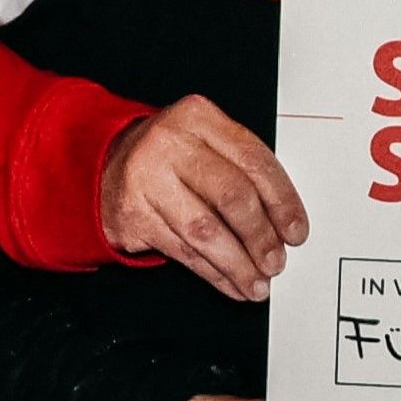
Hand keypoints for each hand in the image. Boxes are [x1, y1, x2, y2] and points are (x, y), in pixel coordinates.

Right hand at [107, 98, 304, 295]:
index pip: (253, 160)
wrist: (104, 166)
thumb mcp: (204, 143)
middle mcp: (170, 143)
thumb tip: (282, 222)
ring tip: (258, 281)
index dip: (282, 201)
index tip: (296, 230)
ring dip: (238, 264)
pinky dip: (213, 273)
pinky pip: (183, 251)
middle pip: (231, 195)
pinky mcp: (133, 214)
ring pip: (206, 230)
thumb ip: (241, 169)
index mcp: (198, 117)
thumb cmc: (168, 158)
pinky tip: (230, 283)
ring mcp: (147, 178)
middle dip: (261, 236)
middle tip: (276, 260)